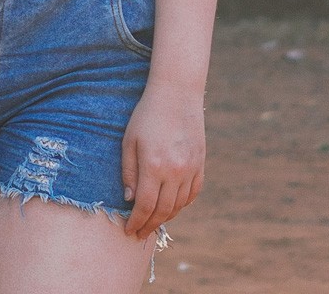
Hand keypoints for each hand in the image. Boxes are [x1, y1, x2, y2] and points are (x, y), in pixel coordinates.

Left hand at [120, 82, 205, 240]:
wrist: (177, 95)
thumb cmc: (146, 115)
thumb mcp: (129, 140)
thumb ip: (128, 171)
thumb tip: (128, 199)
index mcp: (153, 166)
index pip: (144, 205)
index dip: (136, 221)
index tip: (129, 230)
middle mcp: (175, 172)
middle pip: (163, 210)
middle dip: (149, 225)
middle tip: (139, 234)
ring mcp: (191, 169)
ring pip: (179, 205)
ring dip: (166, 217)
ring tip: (153, 223)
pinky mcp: (200, 164)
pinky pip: (193, 193)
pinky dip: (182, 205)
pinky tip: (172, 207)